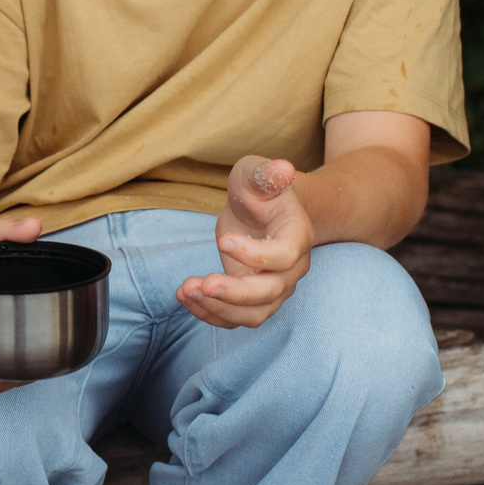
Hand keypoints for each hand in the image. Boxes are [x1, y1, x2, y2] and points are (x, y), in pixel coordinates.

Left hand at [178, 155, 313, 328]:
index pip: (285, 255)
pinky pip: (235, 317)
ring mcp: (273, 287)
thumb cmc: (261, 188)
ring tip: (186, 291)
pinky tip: (185, 296)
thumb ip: (267, 173)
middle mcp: (291, 268)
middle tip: (202, 284)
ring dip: (219, 308)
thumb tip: (282, 167)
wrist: (263, 208)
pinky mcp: (251, 298)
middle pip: (271, 293)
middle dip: (235, 293)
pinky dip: (210, 312)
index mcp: (297, 235)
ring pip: (254, 314)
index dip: (255, 255)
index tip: (222, 241)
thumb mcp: (257, 173)